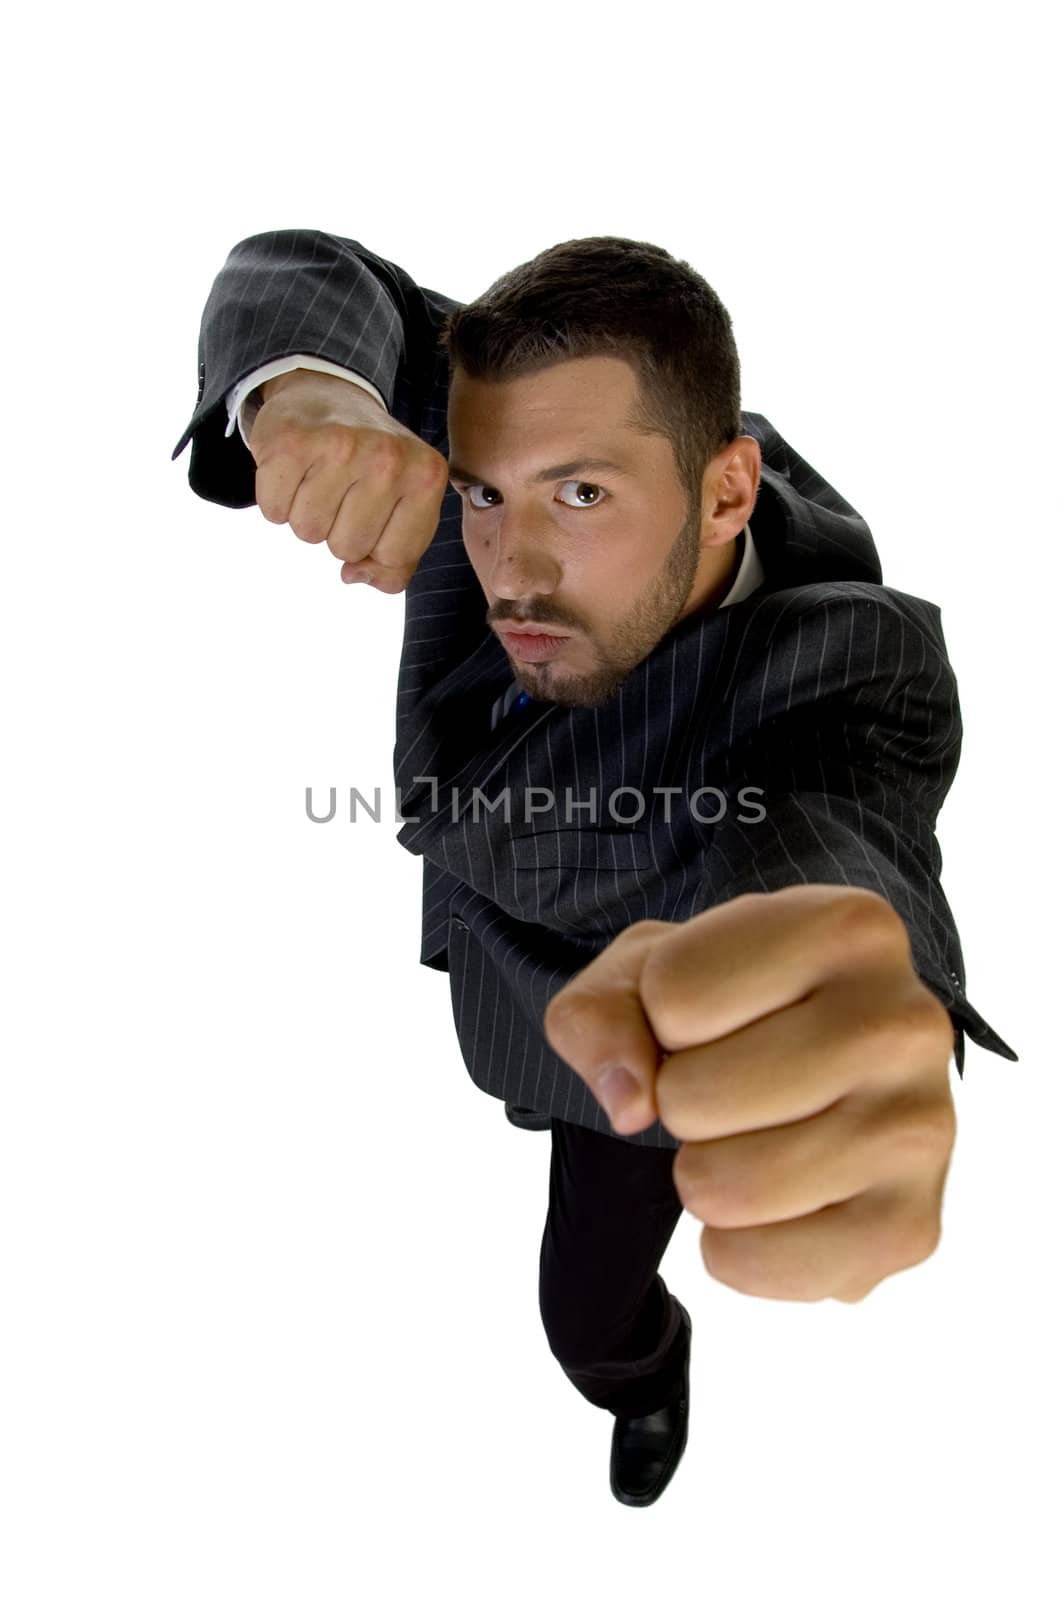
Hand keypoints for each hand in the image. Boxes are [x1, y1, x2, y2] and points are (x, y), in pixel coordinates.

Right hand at [247, 370, 449, 592]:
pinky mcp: (291, 441)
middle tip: (342, 491)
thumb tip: (353, 575)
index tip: (375, 513)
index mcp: (426, 477)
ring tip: (319, 479)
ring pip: (308, 533)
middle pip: (346, 548)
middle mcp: (388, 457)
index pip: (394, 557)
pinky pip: (274, 511)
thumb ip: (396, 565)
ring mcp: (340, 445)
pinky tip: (295, 471)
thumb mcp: (404, 510)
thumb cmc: (372, 466)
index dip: (377, 547)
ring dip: (306, 516)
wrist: (328, 395)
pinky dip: (277, 501)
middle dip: (338, 531)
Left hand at [542, 885, 956, 1303]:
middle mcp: (907, 1020)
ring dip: (704, 1177)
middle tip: (733, 1089)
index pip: (674, 994)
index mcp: (851, 928)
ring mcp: (924, 1129)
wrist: (820, 1072)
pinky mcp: (912, 1228)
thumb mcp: (645, 977)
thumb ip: (598, 1016)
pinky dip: (733, 1251)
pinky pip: (758, 1265)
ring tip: (755, 1140)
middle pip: (691, 1096)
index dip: (662, 1017)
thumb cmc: (731, 1007)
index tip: (716, 1014)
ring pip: (721, 1186)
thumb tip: (630, 1103)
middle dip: (681, 1103)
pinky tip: (777, 1205)